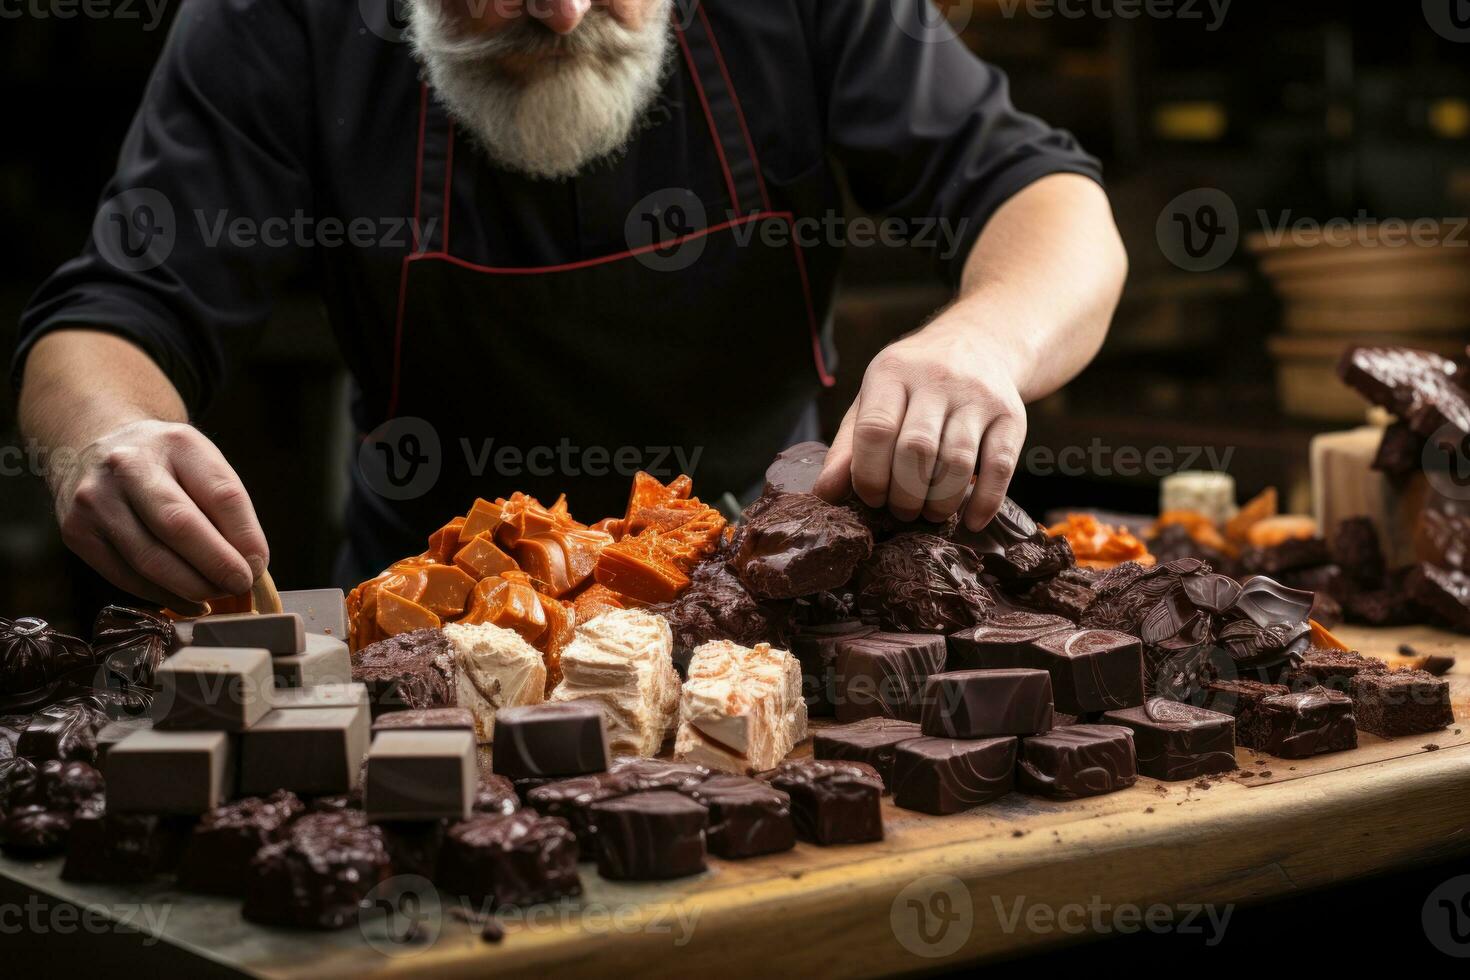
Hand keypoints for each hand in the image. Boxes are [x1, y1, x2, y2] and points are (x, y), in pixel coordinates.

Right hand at [51, 420, 268, 613]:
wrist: (93, 444)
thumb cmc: (162, 461)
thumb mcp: (200, 462)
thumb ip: (226, 506)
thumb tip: (250, 563)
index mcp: (177, 444)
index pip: (221, 495)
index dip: (245, 537)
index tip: (258, 565)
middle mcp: (128, 467)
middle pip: (180, 526)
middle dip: (217, 566)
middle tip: (239, 585)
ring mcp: (96, 500)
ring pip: (150, 560)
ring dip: (191, 586)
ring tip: (215, 593)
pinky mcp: (77, 532)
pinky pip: (126, 577)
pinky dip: (163, 595)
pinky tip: (186, 599)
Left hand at [813, 315, 1027, 531]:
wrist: (977, 343)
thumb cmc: (912, 385)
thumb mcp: (873, 400)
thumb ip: (848, 446)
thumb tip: (824, 494)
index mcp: (892, 372)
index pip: (876, 428)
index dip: (869, 474)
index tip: (870, 498)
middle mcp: (936, 379)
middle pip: (916, 449)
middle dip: (904, 493)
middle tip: (901, 512)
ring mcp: (977, 396)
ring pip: (957, 461)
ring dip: (940, 501)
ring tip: (929, 514)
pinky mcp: (1012, 415)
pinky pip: (1001, 465)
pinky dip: (985, 500)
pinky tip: (971, 521)